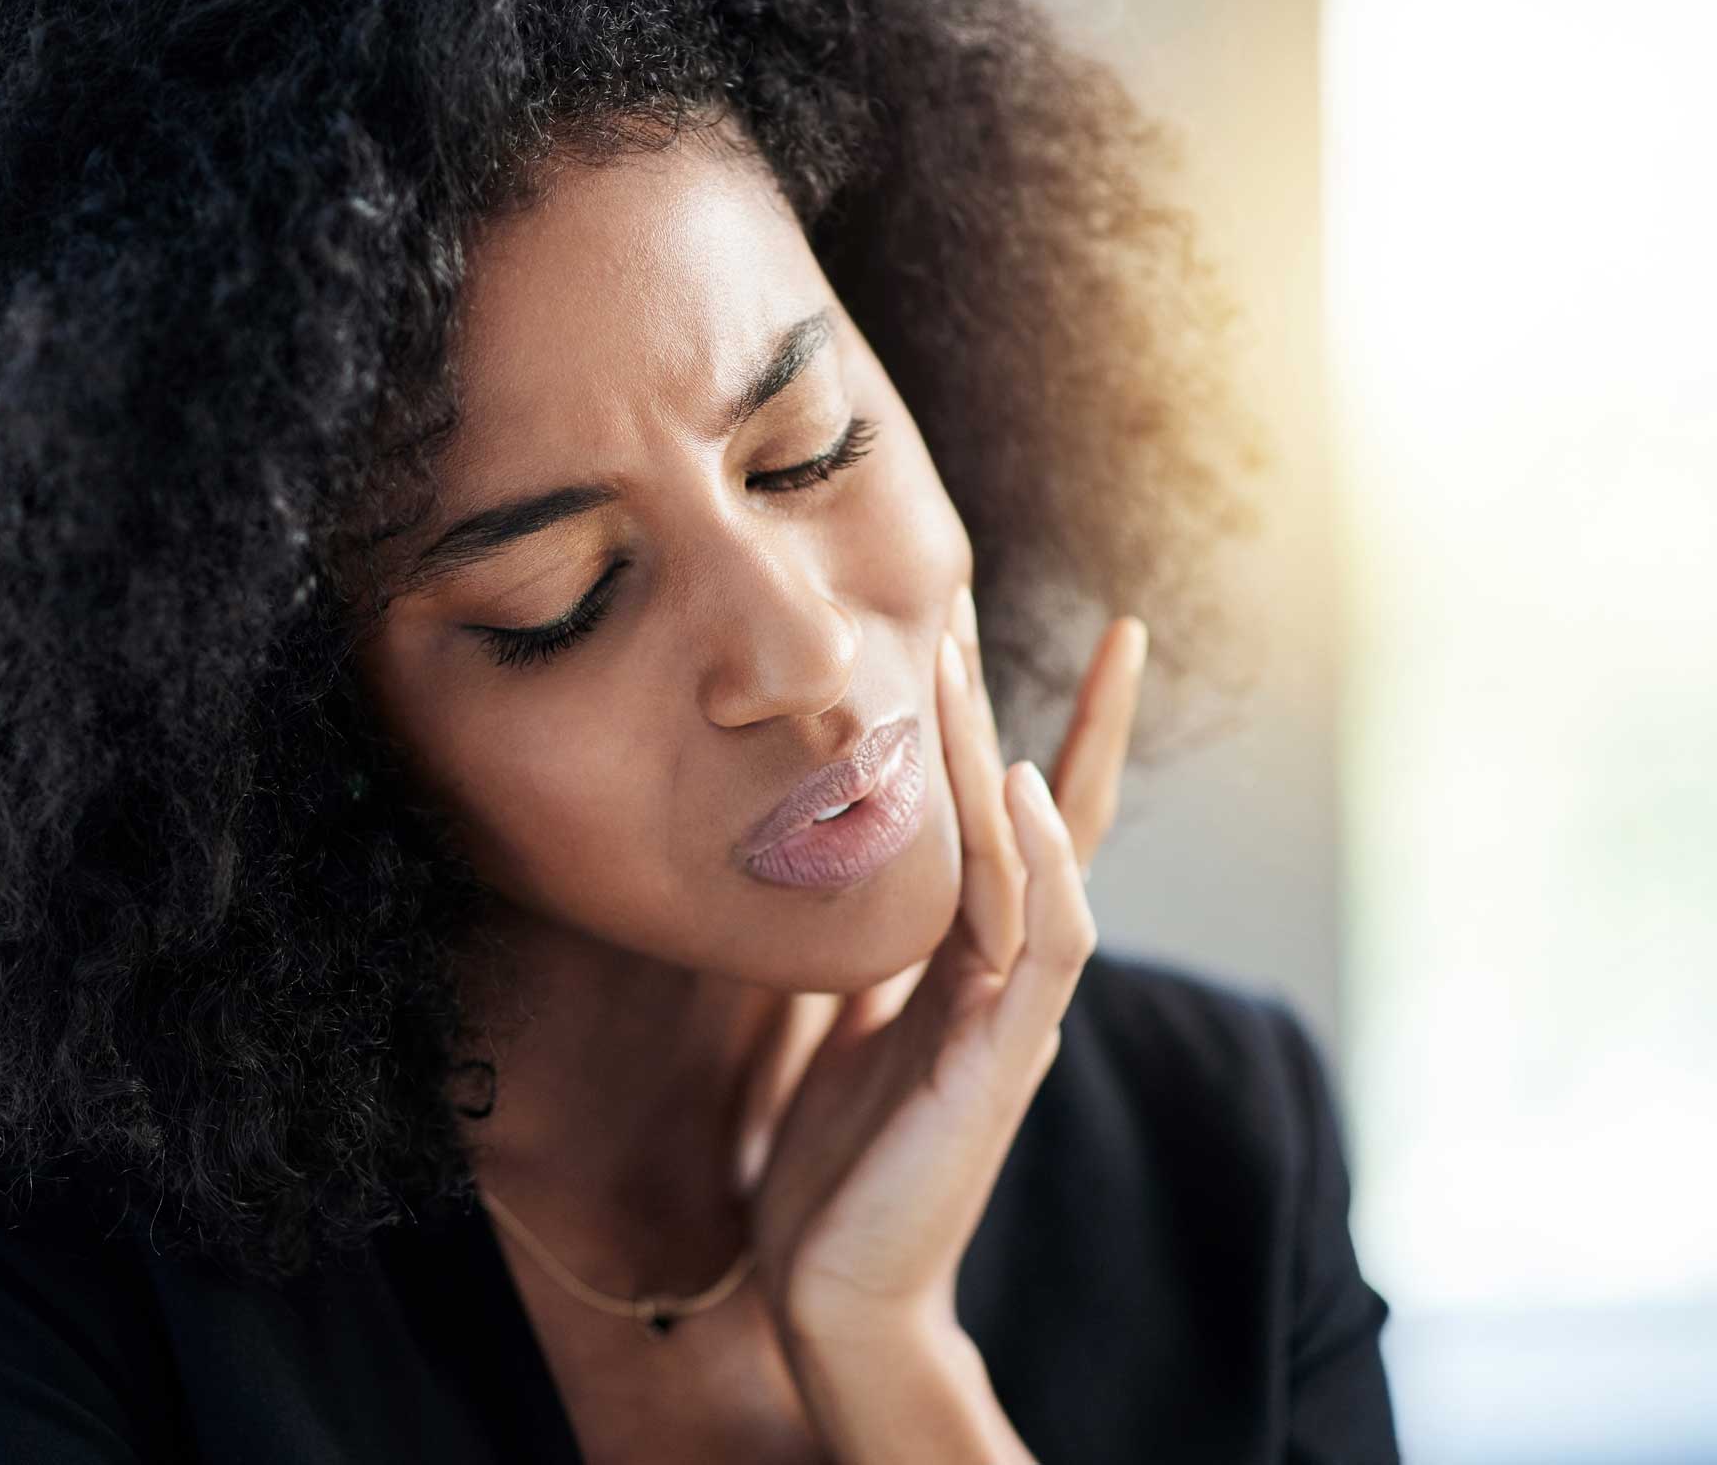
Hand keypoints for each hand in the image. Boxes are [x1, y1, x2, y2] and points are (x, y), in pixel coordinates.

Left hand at [733, 588, 1145, 1447]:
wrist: (836, 1288)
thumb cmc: (842, 1170)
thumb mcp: (843, 1035)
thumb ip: (868, 961)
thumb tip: (849, 890)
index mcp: (971, 966)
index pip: (1020, 829)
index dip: (1034, 733)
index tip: (1017, 638)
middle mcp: (1007, 977)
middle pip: (1049, 819)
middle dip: (1062, 714)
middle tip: (1056, 610)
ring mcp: (1011, 1015)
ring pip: (1040, 857)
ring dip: (1019, 753)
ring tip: (988, 658)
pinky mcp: (996, 1060)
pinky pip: (1041, 942)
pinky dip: (1041, 862)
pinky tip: (1027, 791)